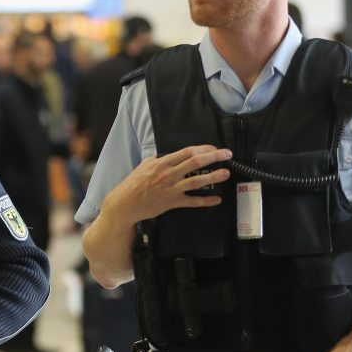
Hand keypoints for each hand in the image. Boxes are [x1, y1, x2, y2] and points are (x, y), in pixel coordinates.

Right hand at [108, 145, 231, 224]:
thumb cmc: (133, 185)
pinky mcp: (171, 202)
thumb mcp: (144, 166)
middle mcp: (168, 174)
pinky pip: (192, 202)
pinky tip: (216, 200)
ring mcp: (171, 189)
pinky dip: (205, 201)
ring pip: (196, 180)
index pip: (187, 152)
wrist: (124, 204)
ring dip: (213, 176)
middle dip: (214, 157)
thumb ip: (158, 160)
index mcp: (161, 163)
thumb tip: (170, 156)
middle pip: (195, 162)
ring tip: (226, 173)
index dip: (203, 149)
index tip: (213, 147)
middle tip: (227, 154)